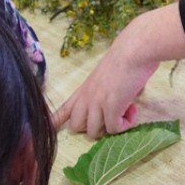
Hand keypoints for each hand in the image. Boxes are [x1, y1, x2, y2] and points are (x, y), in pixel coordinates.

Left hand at [53, 13, 161, 137]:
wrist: (133, 51)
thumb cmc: (125, 58)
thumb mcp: (106, 76)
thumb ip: (106, 91)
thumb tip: (122, 100)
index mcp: (83, 89)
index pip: (64, 109)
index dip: (56, 121)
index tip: (51, 129)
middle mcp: (86, 98)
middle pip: (76, 126)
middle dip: (92, 127)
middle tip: (110, 116)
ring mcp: (97, 103)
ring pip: (93, 132)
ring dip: (110, 127)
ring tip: (124, 112)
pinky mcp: (111, 108)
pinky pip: (114, 129)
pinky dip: (125, 124)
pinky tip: (133, 109)